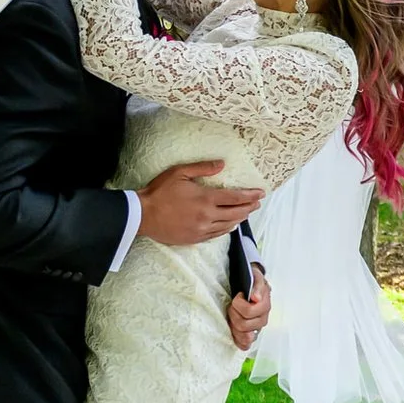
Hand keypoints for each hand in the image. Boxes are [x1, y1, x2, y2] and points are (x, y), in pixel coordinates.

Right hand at [137, 160, 262, 247]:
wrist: (142, 215)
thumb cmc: (159, 191)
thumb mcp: (179, 173)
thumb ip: (202, 168)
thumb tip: (222, 164)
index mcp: (206, 199)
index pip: (236, 198)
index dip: (250, 195)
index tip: (261, 193)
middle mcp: (208, 216)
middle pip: (237, 213)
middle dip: (249, 207)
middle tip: (257, 203)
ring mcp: (203, 229)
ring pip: (229, 225)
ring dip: (240, 218)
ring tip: (246, 212)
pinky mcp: (196, 238)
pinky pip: (218, 234)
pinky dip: (227, 228)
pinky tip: (230, 224)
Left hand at [227, 270, 270, 351]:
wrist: (248, 285)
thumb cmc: (250, 282)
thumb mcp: (255, 277)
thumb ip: (257, 286)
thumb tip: (256, 298)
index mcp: (265, 306)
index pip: (248, 312)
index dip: (238, 304)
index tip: (238, 295)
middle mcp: (262, 319)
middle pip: (244, 325)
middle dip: (233, 314)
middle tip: (232, 305)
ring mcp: (257, 328)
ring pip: (245, 337)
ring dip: (235, 326)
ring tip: (233, 315)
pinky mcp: (251, 335)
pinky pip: (246, 345)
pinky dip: (240, 340)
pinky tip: (235, 333)